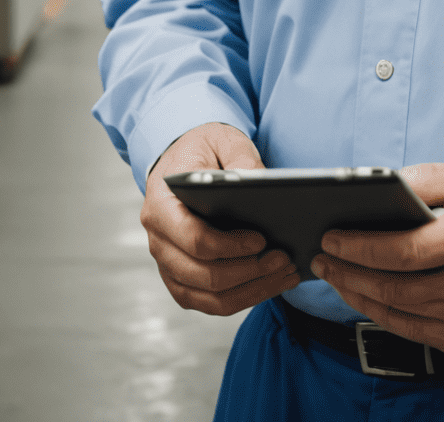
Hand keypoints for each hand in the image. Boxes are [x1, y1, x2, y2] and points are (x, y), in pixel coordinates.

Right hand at [139, 123, 300, 315]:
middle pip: (203, 275)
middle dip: (248, 272)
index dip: (230, 246)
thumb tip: (260, 183)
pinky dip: (243, 298)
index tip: (262, 240)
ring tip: (285, 275)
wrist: (183, 160)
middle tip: (283, 260)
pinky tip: (271, 284)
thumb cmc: (202, 149)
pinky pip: (210, 302)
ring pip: (209, 298)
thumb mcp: (222, 140)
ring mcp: (168, 265)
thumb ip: (240, 159)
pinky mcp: (182, 279)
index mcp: (161, 205)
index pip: (193, 239)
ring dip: (250, 291)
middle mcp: (159, 241)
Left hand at [311, 162, 443, 359]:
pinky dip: (390, 318)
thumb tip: (377, 188)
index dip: (361, 247)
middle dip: (350, 273)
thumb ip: (423, 180)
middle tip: (323, 259)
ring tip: (337, 278)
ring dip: (362, 298)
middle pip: (397, 288)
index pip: (404, 251)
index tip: (331, 237)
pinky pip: (421, 335)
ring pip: (404, 316)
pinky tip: (370, 299)